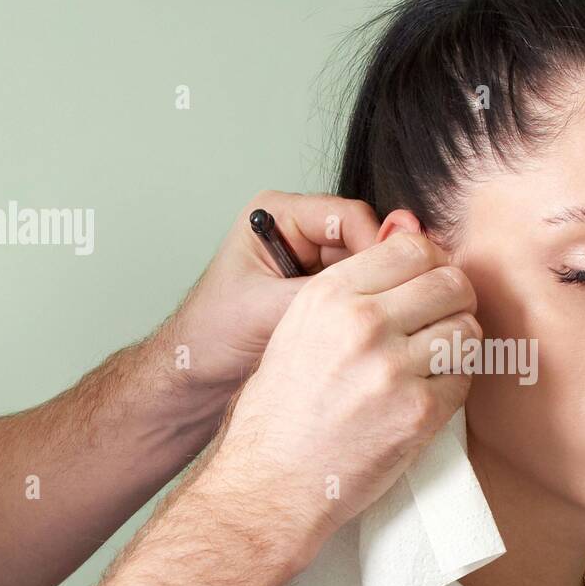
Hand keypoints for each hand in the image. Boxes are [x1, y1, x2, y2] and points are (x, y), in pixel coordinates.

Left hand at [161, 190, 380, 395]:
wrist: (198, 370)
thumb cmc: (212, 333)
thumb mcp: (265, 309)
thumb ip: (320, 292)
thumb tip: (374, 283)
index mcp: (278, 215)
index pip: (347, 216)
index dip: (374, 246)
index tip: (386, 282)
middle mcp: (298, 231)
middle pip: (363, 239)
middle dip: (374, 274)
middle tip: (384, 310)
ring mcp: (311, 261)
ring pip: (365, 269)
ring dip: (368, 296)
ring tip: (367, 326)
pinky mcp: (319, 289)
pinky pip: (357, 293)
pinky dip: (362, 311)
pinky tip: (359, 333)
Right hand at [202, 229, 482, 578]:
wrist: (269, 484)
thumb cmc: (280, 413)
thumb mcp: (299, 329)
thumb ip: (353, 290)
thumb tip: (412, 247)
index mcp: (330, 295)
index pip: (413, 248)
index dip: (432, 264)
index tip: (430, 284)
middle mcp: (362, 323)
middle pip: (450, 283)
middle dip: (455, 301)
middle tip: (443, 323)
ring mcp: (393, 368)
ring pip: (466, 330)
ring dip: (458, 345)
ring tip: (432, 364)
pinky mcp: (419, 412)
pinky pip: (464, 379)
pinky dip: (453, 386)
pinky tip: (425, 396)